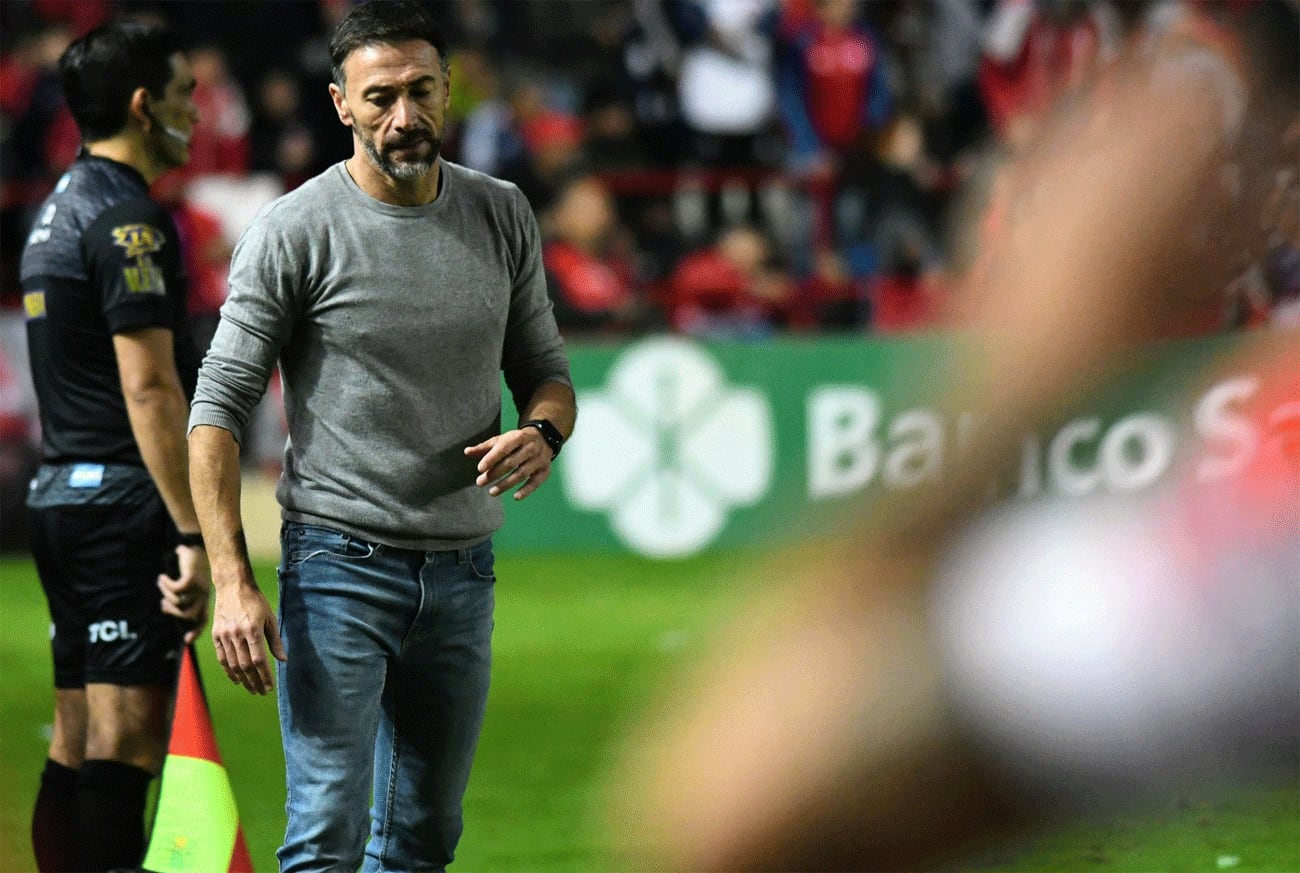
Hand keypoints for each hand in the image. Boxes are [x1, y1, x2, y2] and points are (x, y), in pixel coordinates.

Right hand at [157, 544, 210, 643]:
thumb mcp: (190, 584)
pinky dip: (166, 585)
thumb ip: (183, 597)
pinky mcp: (191, 579)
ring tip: (162, 584)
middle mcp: (204, 595)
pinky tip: (162, 578)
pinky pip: (175, 590)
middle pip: (187, 615)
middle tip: (163, 603)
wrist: (196, 546)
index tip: (186, 640)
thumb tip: (167, 607)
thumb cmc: (192, 566)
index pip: (204, 620)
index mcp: (205, 599)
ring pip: (179, 602)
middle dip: (172, 612)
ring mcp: (199, 588)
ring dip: (166, 595)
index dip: (197, 631)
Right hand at [211, 579, 285, 695]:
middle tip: (261, 692)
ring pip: (233, 664)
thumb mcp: (270, 618)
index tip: (270, 687)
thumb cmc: (256, 601)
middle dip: (254, 682)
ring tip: (251, 688)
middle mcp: (237, 634)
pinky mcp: (215, 635)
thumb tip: (283, 660)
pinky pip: (222, 658)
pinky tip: (236, 679)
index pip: (259, 660)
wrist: (233, 586)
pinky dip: (228, 670)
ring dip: (242, 679)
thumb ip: (275, 640)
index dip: (264, 676)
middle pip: (245, 666)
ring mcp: (224, 635)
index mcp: (253, 630)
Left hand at [464, 427, 553, 500]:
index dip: (491, 458)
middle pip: (511, 463)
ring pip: (521, 474)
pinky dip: (526, 490)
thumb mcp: (502, 439)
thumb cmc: (517, 440)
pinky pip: (536, 482)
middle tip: (480, 482)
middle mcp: (530, 448)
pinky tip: (515, 497)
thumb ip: (485, 447)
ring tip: (492, 492)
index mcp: (518, 437)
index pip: (503, 448)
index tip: (480, 469)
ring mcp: (539, 459)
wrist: (544, 437)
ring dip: (506, 484)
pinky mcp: (544, 470)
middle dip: (494, 474)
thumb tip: (467, 452)